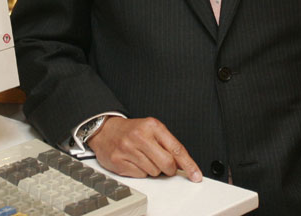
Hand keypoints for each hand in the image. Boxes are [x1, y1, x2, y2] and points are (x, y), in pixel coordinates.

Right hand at [87, 116, 202, 181]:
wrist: (105, 130)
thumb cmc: (132, 131)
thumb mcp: (151, 129)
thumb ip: (167, 144)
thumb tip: (183, 165)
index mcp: (152, 126)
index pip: (176, 148)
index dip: (188, 165)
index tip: (195, 175)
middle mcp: (140, 136)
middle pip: (167, 163)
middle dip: (168, 168)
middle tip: (161, 162)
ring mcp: (128, 149)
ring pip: (154, 172)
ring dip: (152, 168)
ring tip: (143, 157)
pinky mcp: (119, 161)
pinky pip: (140, 175)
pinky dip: (140, 171)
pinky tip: (133, 161)